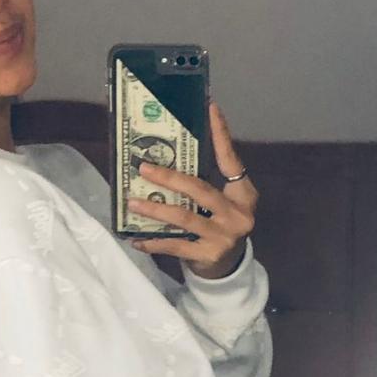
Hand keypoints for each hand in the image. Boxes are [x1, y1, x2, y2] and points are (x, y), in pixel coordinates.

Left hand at [128, 101, 256, 278]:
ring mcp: (224, 237)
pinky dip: (153, 241)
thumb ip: (205, 183)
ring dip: (155, 208)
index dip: (221, 136)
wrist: (226, 267)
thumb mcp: (221, 203)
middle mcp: (238, 215)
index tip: (210, 109)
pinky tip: (136, 237)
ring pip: (184, 217)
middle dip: (169, 178)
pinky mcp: (208, 255)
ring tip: (132, 202)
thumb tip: (170, 154)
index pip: (231, 161)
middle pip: (201, 190)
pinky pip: (175, 245)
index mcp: (244, 196)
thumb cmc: (218, 226)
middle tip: (143, 168)